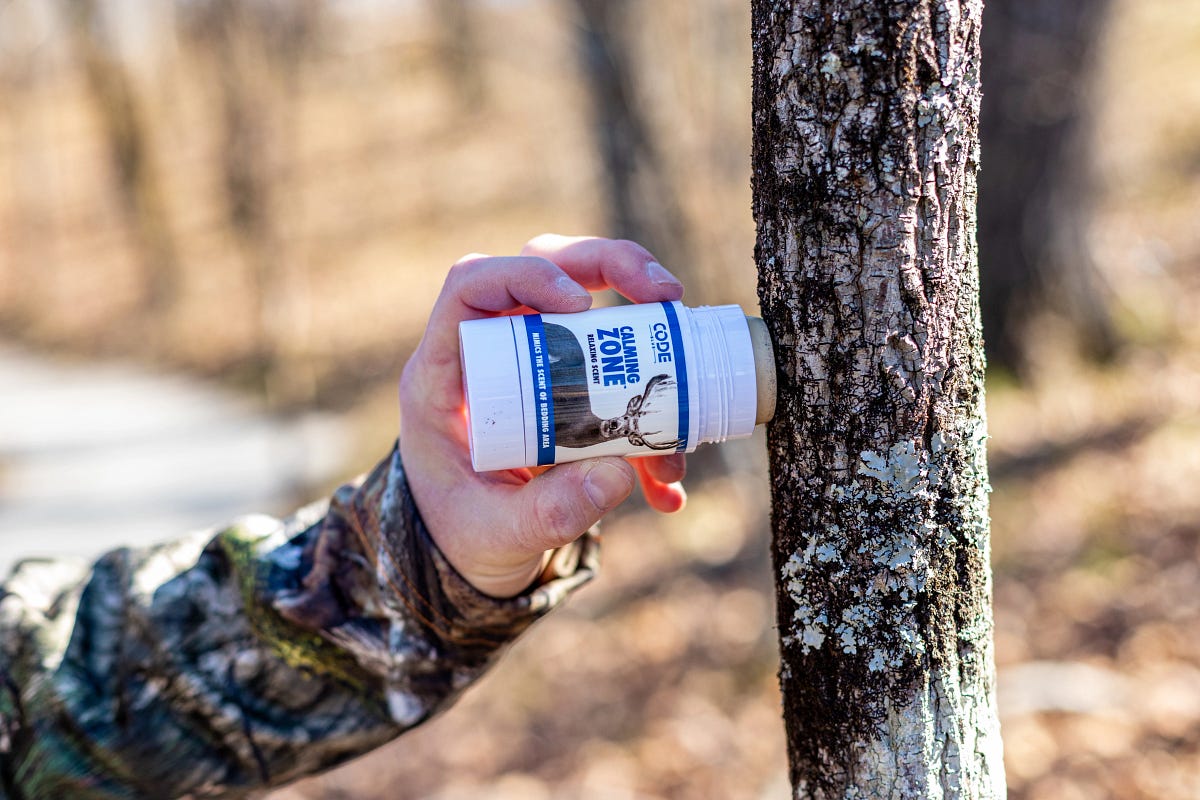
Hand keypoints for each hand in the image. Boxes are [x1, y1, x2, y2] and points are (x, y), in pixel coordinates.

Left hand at [399, 235, 687, 597]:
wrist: (474, 553)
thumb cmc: (463, 536)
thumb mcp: (497, 535)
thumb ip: (548, 512)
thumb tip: (618, 473)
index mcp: (447, 374)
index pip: (472, 285)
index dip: (526, 277)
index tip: (581, 305)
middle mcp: (491, 351)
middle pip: (546, 267)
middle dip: (613, 267)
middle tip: (669, 297)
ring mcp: (534, 361)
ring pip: (591, 301)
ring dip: (648, 329)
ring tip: (688, 387)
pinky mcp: (572, 385)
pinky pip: (619, 370)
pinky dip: (653, 420)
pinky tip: (668, 486)